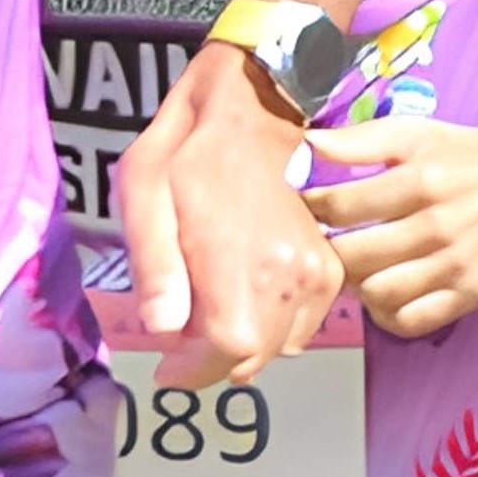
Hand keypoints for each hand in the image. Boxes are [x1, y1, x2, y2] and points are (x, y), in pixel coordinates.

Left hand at [118, 44, 344, 381]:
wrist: (257, 104)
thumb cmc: (189, 147)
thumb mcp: (145, 191)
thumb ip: (155, 267)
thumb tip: (164, 333)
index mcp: (242, 263)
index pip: (225, 354)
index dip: (191, 371)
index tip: (164, 365)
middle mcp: (290, 278)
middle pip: (252, 359)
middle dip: (211, 358)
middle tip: (182, 327)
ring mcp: (319, 275)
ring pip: (278, 348)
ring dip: (243, 342)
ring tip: (213, 304)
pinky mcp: (333, 269)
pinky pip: (302, 327)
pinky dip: (273, 325)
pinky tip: (246, 292)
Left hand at [308, 108, 477, 335]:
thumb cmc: (470, 155)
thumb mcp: (418, 133)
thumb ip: (361, 139)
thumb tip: (308, 143)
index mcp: (418, 180)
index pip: (339, 206)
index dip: (311, 209)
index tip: (308, 208)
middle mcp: (435, 226)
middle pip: (351, 256)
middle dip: (329, 250)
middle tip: (327, 243)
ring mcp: (453, 265)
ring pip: (377, 293)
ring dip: (358, 283)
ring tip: (360, 268)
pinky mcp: (469, 294)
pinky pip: (411, 320)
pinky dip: (388, 314)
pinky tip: (385, 295)